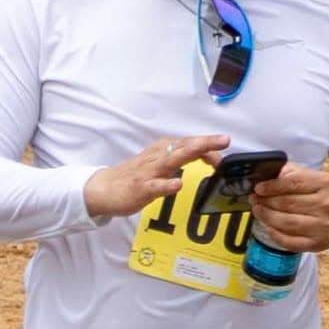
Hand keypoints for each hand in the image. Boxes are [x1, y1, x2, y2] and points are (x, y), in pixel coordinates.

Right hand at [83, 133, 228, 218]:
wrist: (102, 188)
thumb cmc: (136, 175)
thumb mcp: (161, 163)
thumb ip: (183, 158)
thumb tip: (210, 155)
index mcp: (164, 150)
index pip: (191, 143)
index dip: (210, 146)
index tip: (225, 149)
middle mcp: (159, 156)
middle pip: (185, 147)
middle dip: (205, 142)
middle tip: (225, 139)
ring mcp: (149, 172)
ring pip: (171, 160)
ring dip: (189, 153)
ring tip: (205, 149)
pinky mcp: (140, 188)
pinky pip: (155, 186)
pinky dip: (166, 184)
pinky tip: (177, 184)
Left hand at [248, 163, 328, 252]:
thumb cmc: (327, 196)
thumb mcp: (317, 178)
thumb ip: (295, 173)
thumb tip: (272, 172)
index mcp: (326, 184)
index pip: (293, 183)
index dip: (272, 186)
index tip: (259, 188)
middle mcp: (326, 205)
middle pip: (287, 203)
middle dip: (266, 201)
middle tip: (255, 199)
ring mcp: (322, 226)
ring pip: (285, 223)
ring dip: (266, 217)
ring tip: (259, 210)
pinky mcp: (317, 243)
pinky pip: (289, 241)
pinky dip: (275, 234)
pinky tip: (269, 227)